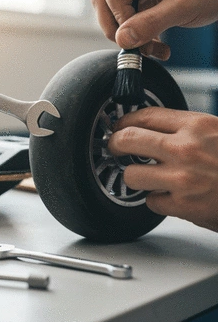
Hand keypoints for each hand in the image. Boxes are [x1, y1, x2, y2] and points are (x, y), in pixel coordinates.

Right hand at [91, 0, 217, 59]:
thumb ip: (151, 23)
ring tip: (153, 48)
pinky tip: (157, 48)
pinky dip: (139, 42)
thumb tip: (121, 39)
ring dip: (130, 39)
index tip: (133, 31)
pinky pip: (128, 26)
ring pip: (114, 18)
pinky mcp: (141, 5)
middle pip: (104, 3)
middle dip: (118, 29)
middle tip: (137, 44)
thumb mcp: (183, 6)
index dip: (117, 14)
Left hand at [108, 107, 217, 232]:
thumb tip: (149, 128)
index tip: (118, 127)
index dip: (124, 121)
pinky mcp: (184, 206)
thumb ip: (185, 129)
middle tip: (114, 148)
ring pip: (131, 175)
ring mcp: (183, 178)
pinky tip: (170, 197)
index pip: (144, 116)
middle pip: (126, 139)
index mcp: (197, 126)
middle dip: (114, 144)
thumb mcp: (216, 132)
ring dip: (135, 177)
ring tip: (146, 177)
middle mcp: (186, 149)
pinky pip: (151, 202)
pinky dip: (157, 201)